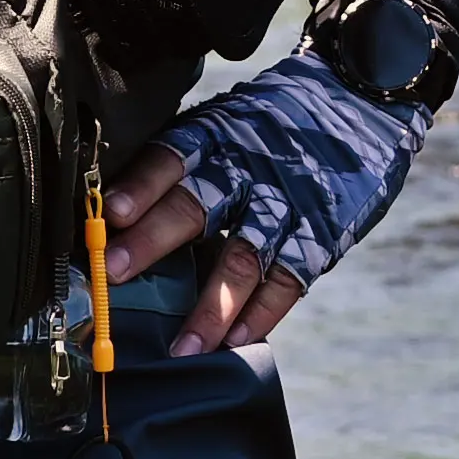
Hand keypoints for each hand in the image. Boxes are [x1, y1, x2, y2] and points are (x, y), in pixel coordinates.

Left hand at [106, 141, 302, 353]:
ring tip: (183, 348)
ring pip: (243, 258)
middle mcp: (246, 171)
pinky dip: (262, 313)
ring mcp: (284, 206)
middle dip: (152, 241)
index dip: (140, 186)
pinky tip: (236, 341)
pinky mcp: (316, 236)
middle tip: (114, 273)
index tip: (110, 213)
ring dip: (211, 307)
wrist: (350, 111)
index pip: (170, 160)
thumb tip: (109, 214)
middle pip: (196, 207)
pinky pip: (287, 280)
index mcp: (214, 139)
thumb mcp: (221, 124)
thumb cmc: (264, 129)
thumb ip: (178, 165)